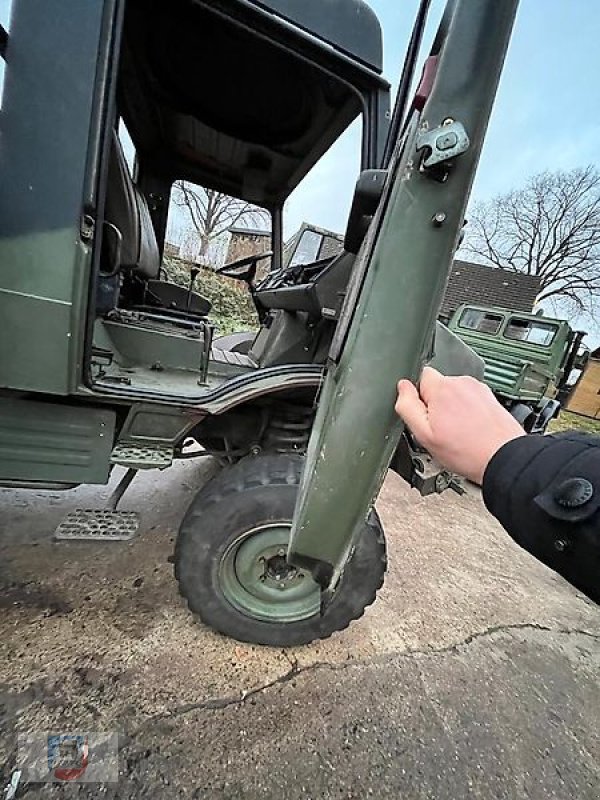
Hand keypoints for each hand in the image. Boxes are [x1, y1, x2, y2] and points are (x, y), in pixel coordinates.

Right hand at [395, 366, 525, 484]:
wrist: (503, 458)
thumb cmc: (466, 451)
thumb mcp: (424, 435)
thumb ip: (407, 407)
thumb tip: (402, 387)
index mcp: (442, 388)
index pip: (419, 376)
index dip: (417, 397)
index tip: (424, 415)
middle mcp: (461, 383)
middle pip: (437, 386)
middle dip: (435, 403)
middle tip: (441, 428)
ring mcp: (477, 389)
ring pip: (453, 393)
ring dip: (451, 408)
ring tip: (458, 431)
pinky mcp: (489, 397)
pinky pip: (469, 400)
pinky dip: (467, 412)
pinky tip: (470, 429)